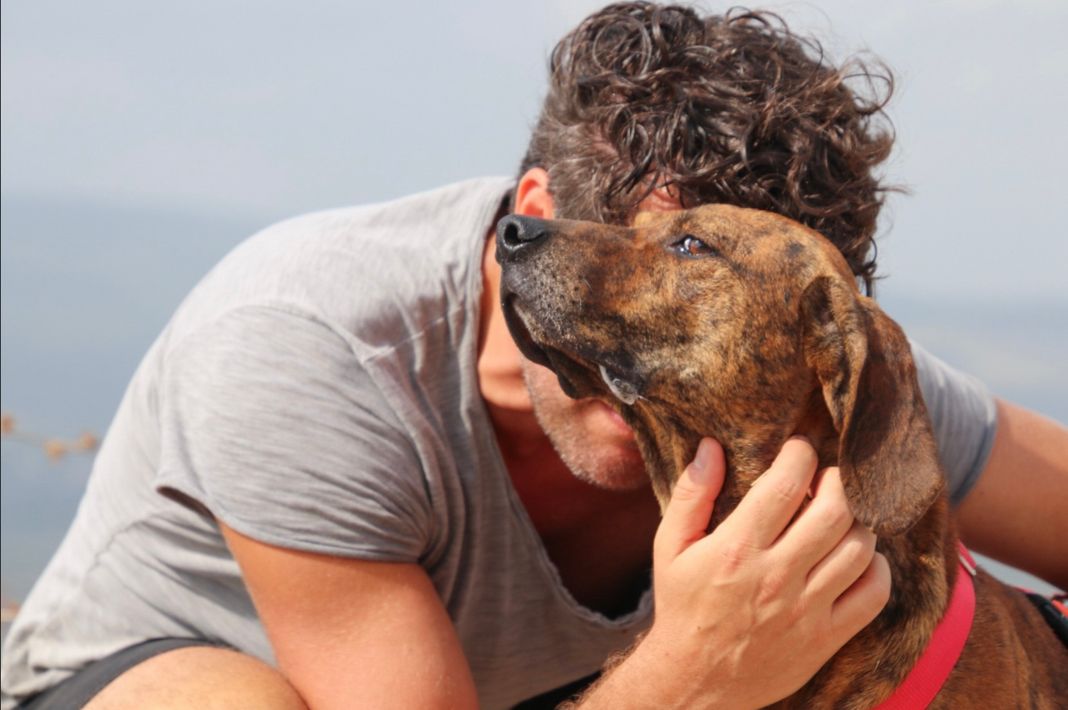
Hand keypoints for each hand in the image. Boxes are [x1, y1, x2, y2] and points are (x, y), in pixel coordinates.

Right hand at [611, 437, 889, 708]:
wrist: (695, 680)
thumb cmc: (683, 606)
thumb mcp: (671, 547)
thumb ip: (691, 495)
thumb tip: (711, 447)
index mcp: (737, 549)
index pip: (785, 486)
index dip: (800, 456)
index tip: (799, 450)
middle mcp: (776, 576)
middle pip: (834, 512)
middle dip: (837, 482)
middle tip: (827, 478)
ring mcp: (806, 609)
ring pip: (859, 548)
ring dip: (857, 521)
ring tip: (840, 516)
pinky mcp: (826, 638)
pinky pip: (872, 594)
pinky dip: (875, 567)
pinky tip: (858, 557)